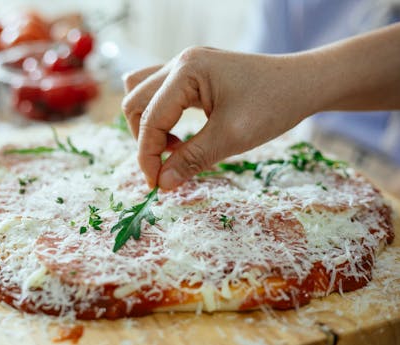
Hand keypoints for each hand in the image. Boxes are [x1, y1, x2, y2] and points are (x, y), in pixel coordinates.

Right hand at [122, 47, 316, 189]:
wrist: (305, 83)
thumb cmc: (274, 105)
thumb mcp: (232, 137)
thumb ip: (192, 159)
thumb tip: (161, 183)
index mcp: (186, 70)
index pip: (150, 118)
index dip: (148, 156)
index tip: (156, 185)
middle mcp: (180, 62)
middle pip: (135, 102)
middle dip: (145, 140)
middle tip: (167, 167)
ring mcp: (186, 65)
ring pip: (142, 94)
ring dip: (149, 125)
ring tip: (174, 148)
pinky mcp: (193, 74)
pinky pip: (160, 94)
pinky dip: (162, 116)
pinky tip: (182, 135)